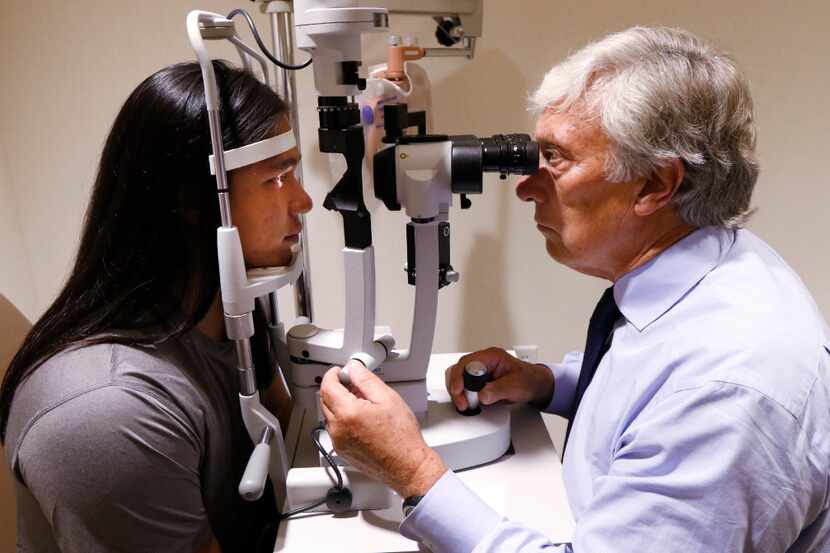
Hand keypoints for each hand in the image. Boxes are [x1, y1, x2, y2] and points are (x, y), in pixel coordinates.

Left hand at [319, 360, 447, 497]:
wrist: (407, 466)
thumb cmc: (401, 437)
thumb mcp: (388, 398)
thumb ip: (366, 380)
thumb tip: (354, 369)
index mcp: (348, 413)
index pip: (328, 386)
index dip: (333, 374)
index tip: (340, 371)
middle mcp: (338, 429)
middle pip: (325, 400)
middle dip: (335, 388)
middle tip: (352, 383)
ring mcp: (338, 442)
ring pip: (329, 414)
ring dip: (338, 404)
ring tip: (361, 402)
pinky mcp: (342, 451)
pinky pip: (335, 429)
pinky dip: (342, 419)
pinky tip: (361, 418)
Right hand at [445, 347, 554, 410]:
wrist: (535, 386)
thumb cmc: (529, 381)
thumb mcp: (516, 386)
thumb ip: (498, 390)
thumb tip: (482, 395)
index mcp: (491, 356)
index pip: (466, 363)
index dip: (459, 378)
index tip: (459, 392)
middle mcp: (483, 361)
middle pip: (458, 370)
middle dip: (457, 387)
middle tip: (463, 403)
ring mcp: (480, 370)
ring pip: (458, 377)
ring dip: (459, 392)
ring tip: (466, 404)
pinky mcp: (479, 380)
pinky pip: (464, 385)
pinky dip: (463, 394)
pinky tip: (470, 402)